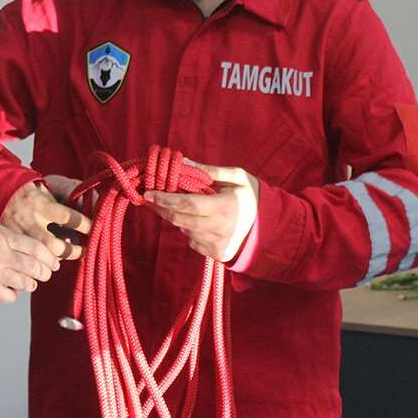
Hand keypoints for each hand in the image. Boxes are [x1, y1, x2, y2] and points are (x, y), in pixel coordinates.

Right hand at [0, 220, 59, 302]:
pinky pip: (10, 296)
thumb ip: (10, 238)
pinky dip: (12, 293)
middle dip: (44, 273)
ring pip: (26, 283)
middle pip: (36, 267)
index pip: (37, 248)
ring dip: (30, 284)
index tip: (53, 263)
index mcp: (1, 235)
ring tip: (26, 281)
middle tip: (44, 274)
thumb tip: (35, 252)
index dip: (49, 258)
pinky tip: (7, 288)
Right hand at [1, 178, 93, 260]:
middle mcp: (30, 220)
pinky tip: (39, 266)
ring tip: (57, 264)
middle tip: (82, 252)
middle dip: (70, 252)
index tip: (96, 230)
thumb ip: (61, 203)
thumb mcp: (45, 190)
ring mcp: (17, 232)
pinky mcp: (7, 241)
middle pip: (54, 245)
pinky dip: (34, 264)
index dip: (85, 226)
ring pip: (39, 256)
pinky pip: (22, 259)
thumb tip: (84, 214)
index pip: (69, 218)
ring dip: (51, 263)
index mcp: (42, 204)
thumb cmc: (27, 191)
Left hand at [144, 162, 258, 261]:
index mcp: (225, 208)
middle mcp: (219, 228)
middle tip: (150, 197)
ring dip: (177, 216)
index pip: (187, 204)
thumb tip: (184, 163)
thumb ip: (210, 171)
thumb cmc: (250, 197)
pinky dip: (189, 228)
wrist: (269, 229)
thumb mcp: (237, 177)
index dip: (166, 199)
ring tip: (179, 205)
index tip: (148, 193)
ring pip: (184, 229)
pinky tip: (198, 220)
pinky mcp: (214, 254)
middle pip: (180, 219)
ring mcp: (216, 244)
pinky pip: (192, 239)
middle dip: (162, 207)